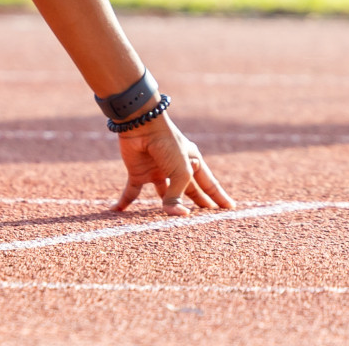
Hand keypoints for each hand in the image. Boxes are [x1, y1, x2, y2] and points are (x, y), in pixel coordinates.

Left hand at [112, 112, 234, 215]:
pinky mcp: (138, 172)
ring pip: (164, 194)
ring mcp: (157, 171)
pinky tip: (118, 210)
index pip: (209, 184)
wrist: (141, 125)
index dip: (219, 197)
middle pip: (190, 191)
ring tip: (173, 223)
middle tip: (208, 220)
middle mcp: (176, 167)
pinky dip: (125, 201)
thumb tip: (177, 215)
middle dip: (198, 204)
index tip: (230, 208)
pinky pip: (132, 191)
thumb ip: (178, 195)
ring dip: (167, 207)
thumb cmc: (168, 144)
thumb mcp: (180, 172)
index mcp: (192, 162)